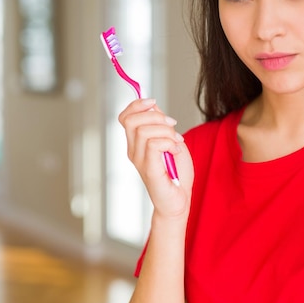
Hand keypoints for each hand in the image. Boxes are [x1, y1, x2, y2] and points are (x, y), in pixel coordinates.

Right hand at [118, 98, 193, 219]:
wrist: (178, 200)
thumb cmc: (176, 174)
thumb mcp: (171, 140)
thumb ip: (161, 125)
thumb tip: (153, 106)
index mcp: (136, 143)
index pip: (125, 117)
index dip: (137, 104)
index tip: (154, 102)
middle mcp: (133, 150)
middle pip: (132, 120)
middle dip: (156, 116)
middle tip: (173, 126)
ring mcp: (139, 160)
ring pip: (145, 131)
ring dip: (167, 132)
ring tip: (176, 143)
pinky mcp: (149, 169)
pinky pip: (154, 145)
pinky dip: (169, 143)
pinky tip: (175, 151)